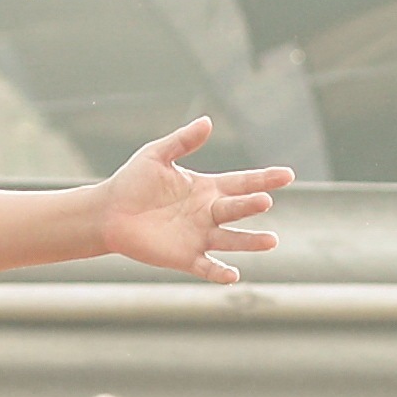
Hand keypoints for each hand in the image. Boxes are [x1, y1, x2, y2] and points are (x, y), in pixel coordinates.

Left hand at [94, 118, 296, 288]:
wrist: (108, 212)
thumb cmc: (133, 181)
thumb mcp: (157, 155)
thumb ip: (183, 141)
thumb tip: (207, 121)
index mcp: (207, 188)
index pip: (243, 182)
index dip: (265, 179)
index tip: (287, 175)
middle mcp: (209, 213)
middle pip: (238, 209)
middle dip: (252, 205)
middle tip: (265, 201)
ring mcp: (199, 237)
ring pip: (232, 240)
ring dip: (250, 242)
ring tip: (271, 241)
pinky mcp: (185, 257)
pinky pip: (207, 266)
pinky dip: (220, 272)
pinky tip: (233, 274)